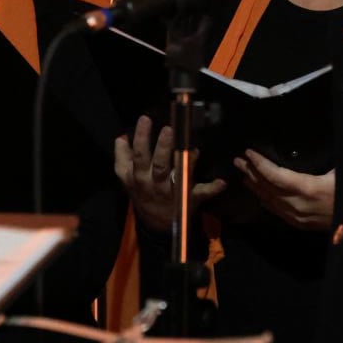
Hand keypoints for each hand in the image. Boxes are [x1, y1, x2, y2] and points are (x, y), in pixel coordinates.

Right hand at [113, 116, 224, 230]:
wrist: (154, 223)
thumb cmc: (142, 192)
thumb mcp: (126, 177)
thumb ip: (122, 157)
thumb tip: (121, 137)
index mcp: (140, 176)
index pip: (139, 155)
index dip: (141, 137)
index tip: (146, 118)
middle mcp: (156, 183)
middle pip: (159, 164)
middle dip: (164, 147)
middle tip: (170, 129)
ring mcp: (174, 191)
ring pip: (179, 175)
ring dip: (186, 162)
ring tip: (192, 148)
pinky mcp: (190, 198)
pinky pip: (202, 193)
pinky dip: (212, 188)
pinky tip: (222, 182)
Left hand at [233, 151, 335, 229]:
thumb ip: (331, 156)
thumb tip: (327, 135)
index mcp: (307, 188)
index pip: (275, 175)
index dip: (260, 164)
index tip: (249, 153)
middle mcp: (297, 205)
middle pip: (267, 188)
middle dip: (251, 173)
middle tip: (237, 161)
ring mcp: (297, 217)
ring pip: (269, 201)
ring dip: (255, 187)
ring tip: (244, 175)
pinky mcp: (300, 224)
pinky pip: (277, 212)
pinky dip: (265, 201)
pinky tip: (259, 196)